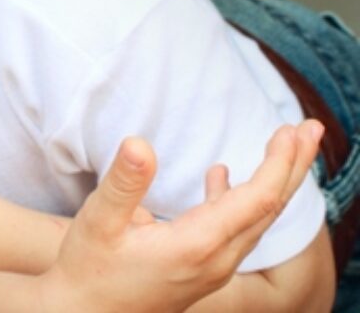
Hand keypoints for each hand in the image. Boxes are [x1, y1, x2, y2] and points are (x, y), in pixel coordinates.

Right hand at [37, 120, 322, 312]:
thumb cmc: (88, 269)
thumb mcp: (98, 221)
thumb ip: (124, 182)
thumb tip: (140, 142)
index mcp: (197, 245)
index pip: (256, 200)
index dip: (278, 163)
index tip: (291, 130)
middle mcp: (216, 260)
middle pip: (268, 209)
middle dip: (292, 166)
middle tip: (310, 128)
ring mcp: (212, 268)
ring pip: (256, 221)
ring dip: (273, 181)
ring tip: (285, 148)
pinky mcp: (201, 270)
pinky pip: (236, 231)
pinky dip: (240, 200)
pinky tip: (222, 176)